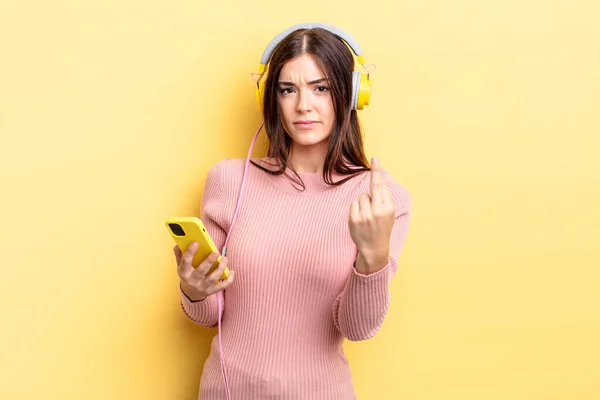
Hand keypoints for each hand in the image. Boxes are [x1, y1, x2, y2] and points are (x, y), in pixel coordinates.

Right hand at [174, 242, 233, 301]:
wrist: (190, 293)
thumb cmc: (187, 275)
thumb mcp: (181, 266)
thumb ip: (180, 255)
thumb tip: (178, 244)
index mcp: (184, 273)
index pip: (185, 262)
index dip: (190, 252)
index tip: (196, 243)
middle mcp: (192, 281)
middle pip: (201, 271)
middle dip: (209, 262)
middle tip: (216, 252)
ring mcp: (202, 287)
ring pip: (212, 278)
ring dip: (220, 268)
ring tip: (225, 259)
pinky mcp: (211, 291)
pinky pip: (221, 286)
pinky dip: (228, 280)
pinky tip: (232, 271)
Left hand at [348, 157, 395, 273]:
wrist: (374, 248)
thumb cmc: (382, 227)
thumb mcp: (389, 213)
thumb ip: (384, 198)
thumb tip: (378, 180)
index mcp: (388, 208)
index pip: (382, 186)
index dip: (378, 172)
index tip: (375, 159)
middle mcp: (378, 211)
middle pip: (373, 187)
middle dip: (374, 172)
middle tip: (375, 159)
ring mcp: (365, 215)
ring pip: (362, 196)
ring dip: (364, 202)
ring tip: (368, 214)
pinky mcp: (354, 219)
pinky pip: (354, 204)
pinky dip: (357, 208)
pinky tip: (361, 218)